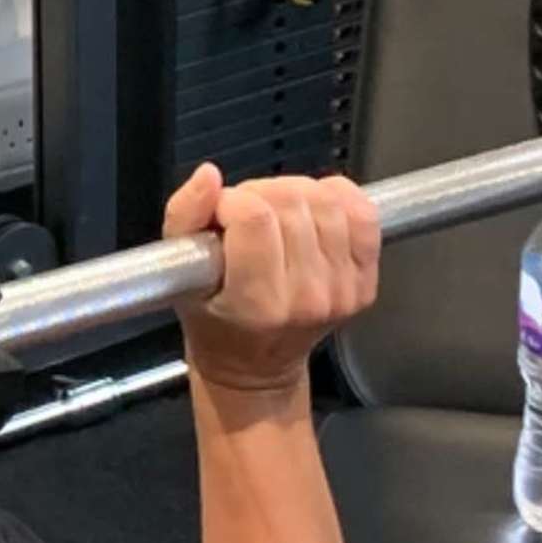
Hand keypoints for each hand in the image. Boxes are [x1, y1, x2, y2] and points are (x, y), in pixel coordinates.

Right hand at [168, 162, 381, 404]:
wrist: (255, 366)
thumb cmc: (214, 320)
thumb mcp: (178, 273)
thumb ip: (184, 216)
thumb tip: (209, 176)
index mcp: (257, 304)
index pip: (254, 218)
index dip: (232, 202)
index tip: (223, 214)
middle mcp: (307, 300)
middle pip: (290, 204)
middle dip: (260, 196)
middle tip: (246, 218)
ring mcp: (342, 292)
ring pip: (326, 202)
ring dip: (296, 196)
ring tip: (276, 216)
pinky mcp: (364, 283)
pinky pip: (364, 215)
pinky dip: (338, 199)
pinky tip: (314, 211)